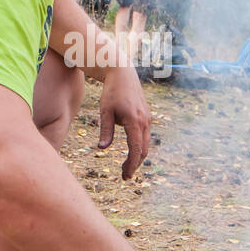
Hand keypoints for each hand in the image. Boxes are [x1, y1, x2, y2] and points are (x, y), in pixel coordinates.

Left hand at [98, 65, 151, 179]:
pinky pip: (145, 137)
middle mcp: (145, 121)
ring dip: (138, 157)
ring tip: (126, 167)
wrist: (122, 74)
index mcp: (134, 121)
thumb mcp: (105, 111)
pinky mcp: (146, 117)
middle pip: (143, 150)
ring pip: (146, 144)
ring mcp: (147, 119)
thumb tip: (101, 148)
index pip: (136, 149)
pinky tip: (131, 152)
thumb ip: (105, 130)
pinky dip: (139, 148)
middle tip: (124, 176)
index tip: (125, 176)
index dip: (131, 165)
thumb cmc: (111, 92)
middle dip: (135, 164)